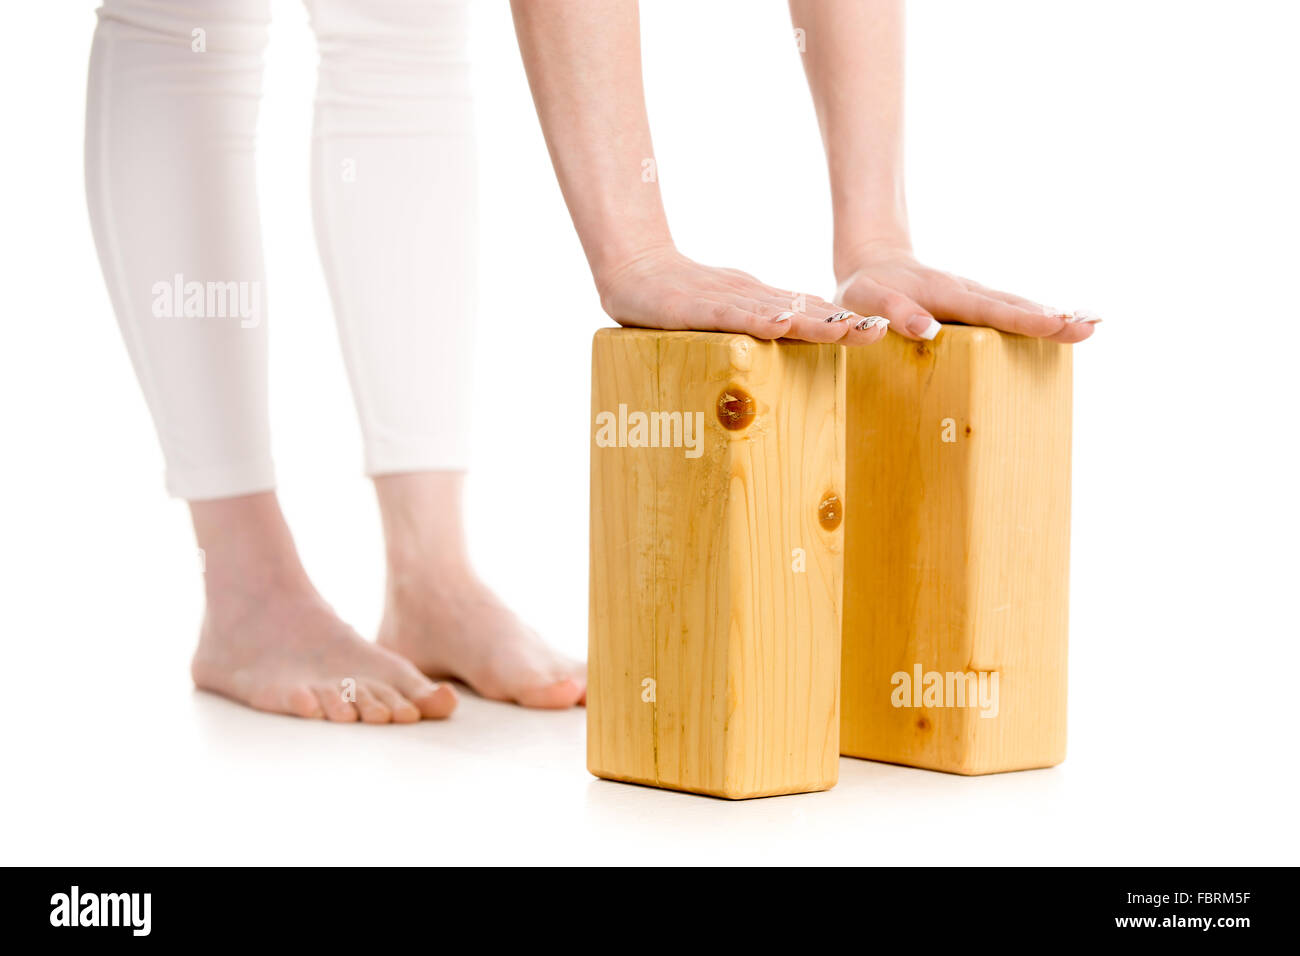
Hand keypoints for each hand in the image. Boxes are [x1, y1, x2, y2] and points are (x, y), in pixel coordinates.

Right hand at [597, 244, 889, 345]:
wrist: (632, 266)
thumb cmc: (678, 291)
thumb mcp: (726, 307)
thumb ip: (757, 317)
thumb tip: (794, 327)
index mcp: (759, 303)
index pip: (807, 314)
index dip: (841, 323)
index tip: (877, 331)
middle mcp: (750, 299)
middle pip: (801, 313)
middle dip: (840, 324)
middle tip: (878, 330)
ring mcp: (725, 302)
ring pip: (775, 313)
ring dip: (810, 322)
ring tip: (844, 330)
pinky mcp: (697, 309)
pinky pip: (732, 317)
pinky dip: (758, 320)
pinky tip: (782, 324)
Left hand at [835, 245, 1099, 342]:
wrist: (872, 264)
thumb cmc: (865, 288)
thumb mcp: (866, 299)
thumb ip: (893, 311)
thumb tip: (928, 330)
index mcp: (944, 294)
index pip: (989, 309)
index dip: (1021, 319)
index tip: (1054, 323)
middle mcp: (966, 293)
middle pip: (1014, 307)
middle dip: (1051, 319)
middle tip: (1089, 328)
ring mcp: (972, 298)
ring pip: (1016, 307)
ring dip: (1051, 318)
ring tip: (1089, 327)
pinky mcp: (973, 305)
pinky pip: (1008, 311)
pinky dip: (1036, 318)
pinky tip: (1060, 326)